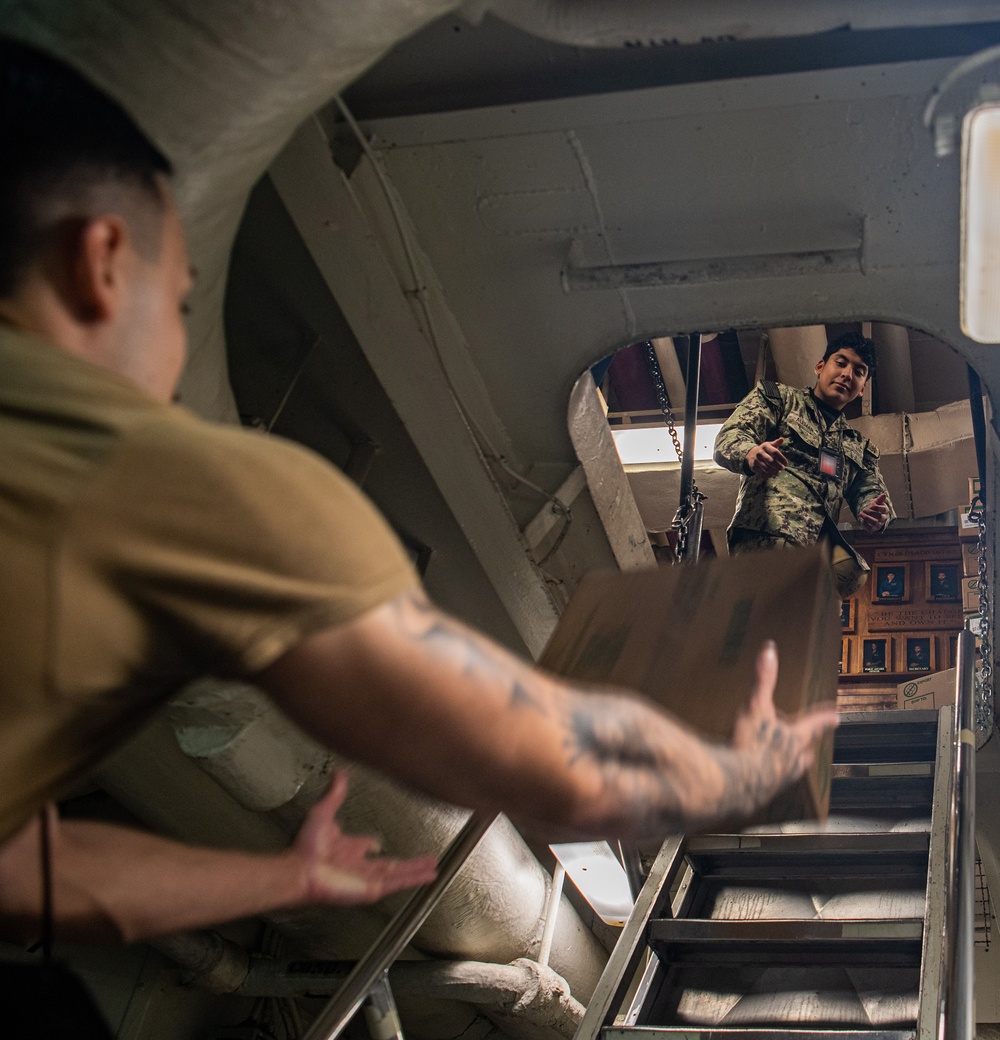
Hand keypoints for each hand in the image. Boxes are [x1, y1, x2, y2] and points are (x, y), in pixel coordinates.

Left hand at [292, 773, 437, 904]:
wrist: (302, 870)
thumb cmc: (306, 848)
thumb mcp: (323, 812)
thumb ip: (334, 793)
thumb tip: (338, 773)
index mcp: (347, 848)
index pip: (364, 846)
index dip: (371, 843)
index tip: (375, 842)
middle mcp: (359, 865)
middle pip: (390, 863)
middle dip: (409, 862)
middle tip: (425, 859)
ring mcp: (368, 878)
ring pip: (400, 874)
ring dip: (418, 870)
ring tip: (435, 867)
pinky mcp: (373, 889)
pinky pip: (399, 883)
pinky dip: (415, 879)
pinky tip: (428, 876)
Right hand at [729, 641, 838, 803]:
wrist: (736, 783)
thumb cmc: (748, 744)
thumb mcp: (755, 706)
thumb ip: (764, 679)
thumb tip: (770, 650)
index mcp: (794, 736)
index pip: (814, 722)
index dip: (824, 717)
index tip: (837, 716)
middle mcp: (793, 758)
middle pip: (804, 749)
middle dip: (806, 745)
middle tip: (809, 745)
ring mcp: (781, 777)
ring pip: (792, 768)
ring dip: (790, 762)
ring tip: (786, 761)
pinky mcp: (765, 790)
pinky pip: (772, 781)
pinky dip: (769, 776)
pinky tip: (759, 776)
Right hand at [746, 437, 786, 477]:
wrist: (751, 454)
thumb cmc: (765, 450)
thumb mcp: (769, 445)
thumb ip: (776, 443)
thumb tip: (782, 439)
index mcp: (765, 446)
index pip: (775, 452)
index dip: (781, 458)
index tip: (786, 463)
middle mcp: (760, 453)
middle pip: (770, 461)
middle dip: (778, 466)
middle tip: (782, 468)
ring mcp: (756, 460)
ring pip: (767, 468)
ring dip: (774, 471)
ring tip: (778, 472)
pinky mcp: (753, 467)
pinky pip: (762, 473)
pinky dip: (769, 475)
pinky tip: (772, 474)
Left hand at [858, 492, 889, 531]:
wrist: (872, 516)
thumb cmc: (875, 508)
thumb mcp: (877, 502)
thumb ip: (879, 499)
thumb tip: (883, 494)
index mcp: (885, 511)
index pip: (884, 509)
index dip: (876, 507)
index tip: (871, 505)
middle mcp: (884, 518)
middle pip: (879, 516)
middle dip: (870, 512)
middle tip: (863, 509)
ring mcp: (879, 524)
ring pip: (875, 522)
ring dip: (866, 518)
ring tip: (861, 514)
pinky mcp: (874, 529)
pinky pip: (870, 528)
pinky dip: (864, 523)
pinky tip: (861, 519)